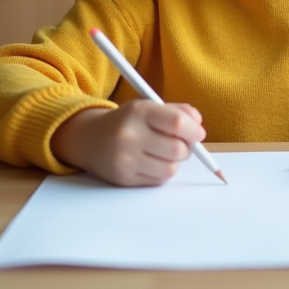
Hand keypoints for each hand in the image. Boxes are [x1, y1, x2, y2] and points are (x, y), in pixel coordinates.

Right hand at [50, 100, 206, 186]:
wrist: (89, 139)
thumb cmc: (127, 121)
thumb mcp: (148, 107)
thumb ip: (177, 112)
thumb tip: (198, 125)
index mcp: (138, 111)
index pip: (177, 123)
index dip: (194, 130)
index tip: (198, 133)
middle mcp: (129, 135)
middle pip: (178, 149)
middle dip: (187, 148)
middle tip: (181, 144)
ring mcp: (125, 159)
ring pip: (171, 168)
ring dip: (175, 162)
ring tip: (164, 153)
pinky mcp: (124, 179)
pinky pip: (159, 180)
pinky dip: (162, 172)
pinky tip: (151, 162)